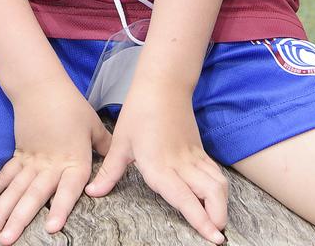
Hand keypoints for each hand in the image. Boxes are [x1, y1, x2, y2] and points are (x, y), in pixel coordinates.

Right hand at [0, 76, 111, 244]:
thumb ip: (104, 145)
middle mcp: (50, 165)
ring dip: (2, 211)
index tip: (51, 227)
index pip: (68, 188)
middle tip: (6, 241)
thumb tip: (118, 157)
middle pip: (34, 195)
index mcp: (73, 160)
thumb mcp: (93, 124)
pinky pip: (5, 175)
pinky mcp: (19, 154)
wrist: (41, 86)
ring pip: (15, 190)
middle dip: (19, 219)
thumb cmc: (70, 105)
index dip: (61, 207)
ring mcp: (31, 161)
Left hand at [83, 83, 227, 244]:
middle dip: (218, 217)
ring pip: (219, 183)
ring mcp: (193, 157)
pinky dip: (218, 189)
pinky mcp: (199, 149)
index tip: (214, 239)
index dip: (201, 220)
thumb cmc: (139, 111)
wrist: (163, 84)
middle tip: (215, 234)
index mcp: (160, 166)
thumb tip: (92, 192)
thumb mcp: (121, 142)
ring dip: (222, 204)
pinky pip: (215, 173)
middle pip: (212, 194)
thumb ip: (109, 172)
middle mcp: (181, 165)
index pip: (186, 199)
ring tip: (216, 219)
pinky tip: (213, 198)